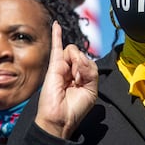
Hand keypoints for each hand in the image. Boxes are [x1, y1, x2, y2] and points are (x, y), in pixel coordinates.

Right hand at [35, 22, 97, 138]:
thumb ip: (91, 71)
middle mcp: (72, 70)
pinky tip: (56, 25)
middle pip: (82, 54)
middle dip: (83, 65)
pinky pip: (56, 46)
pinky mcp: (54, 66)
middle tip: (78, 80)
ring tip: (72, 77)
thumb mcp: (91, 91)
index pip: (89, 62)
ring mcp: (62, 67)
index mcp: (82, 76)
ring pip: (74, 51)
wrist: (59, 119)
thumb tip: (80, 58)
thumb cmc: (74, 109)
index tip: (85, 83)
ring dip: (77, 61)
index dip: (89, 70)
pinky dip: (56, 34)